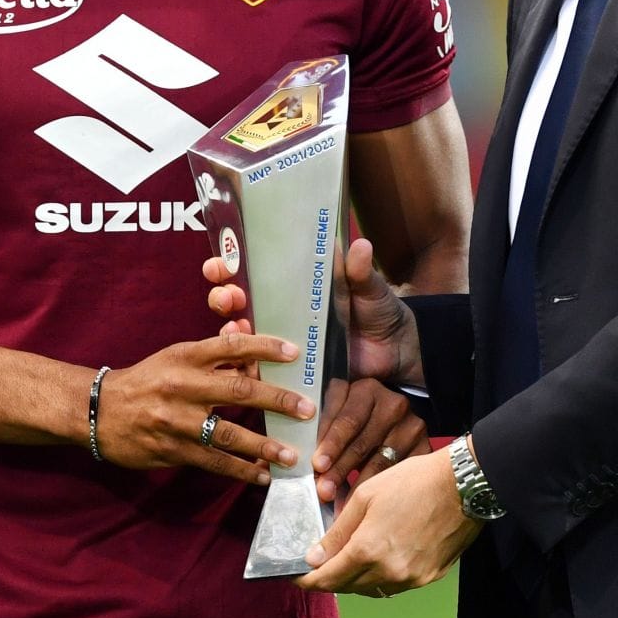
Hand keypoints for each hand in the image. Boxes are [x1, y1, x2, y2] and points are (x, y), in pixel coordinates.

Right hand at [94, 332, 314, 486]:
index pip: (231, 346)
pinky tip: (263, 476)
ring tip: (292, 455)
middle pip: (238, 390)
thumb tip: (255, 359)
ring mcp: (177, 421)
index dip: (264, 347)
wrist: (100, 412)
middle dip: (277, 400)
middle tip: (307, 409)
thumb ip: (213, 358)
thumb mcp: (175, 358)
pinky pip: (214, 462)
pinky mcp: (173, 451)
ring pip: (229, 434)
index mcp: (185, 357)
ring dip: (264, 446)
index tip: (295, 352)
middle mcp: (183, 386)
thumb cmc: (147, 381)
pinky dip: (241, 470)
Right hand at [205, 237, 422, 385]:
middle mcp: (281, 312)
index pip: (251, 271)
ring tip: (235, 327)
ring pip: (242, 337)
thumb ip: (359, 272)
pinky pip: (261, 370)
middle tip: (228, 296)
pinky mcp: (291, 370)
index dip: (228, 266)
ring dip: (231, 330)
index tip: (220, 265)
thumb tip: (360, 246)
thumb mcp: (368, 289)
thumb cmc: (378, 313)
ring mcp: (282, 342)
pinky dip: (248, 367)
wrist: (397, 353)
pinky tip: (246, 364)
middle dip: (223, 297)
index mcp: (293, 285)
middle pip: (237, 302)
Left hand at [295, 447, 482, 597]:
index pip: (327, 578)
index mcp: (368, 550)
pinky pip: (395, 584)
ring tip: (347, 559)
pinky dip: (380, 576)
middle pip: (348, 587)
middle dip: (330, 578)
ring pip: (372, 589)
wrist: (463, 486)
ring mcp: (411, 579)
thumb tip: (314, 557)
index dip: (307, 580)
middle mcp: (389, 572)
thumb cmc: (414, 482)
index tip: (295, 576)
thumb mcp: (366, 496)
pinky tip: (378, 557)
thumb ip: (338, 531)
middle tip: (319, 564)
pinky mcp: (429, 577)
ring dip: (355, 579)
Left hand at [311, 377, 428, 503]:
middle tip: (325, 491)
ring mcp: (412, 424)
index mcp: (367, 389)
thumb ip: (326, 430)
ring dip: (358, 485)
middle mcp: (393, 403)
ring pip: (381, 460)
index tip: (318, 466)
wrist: (393, 416)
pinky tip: (368, 503)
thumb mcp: (340, 413)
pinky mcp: (424, 445)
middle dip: (340, 469)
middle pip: (362, 442)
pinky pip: (399, 472)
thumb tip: (312, 468)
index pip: (347, 419)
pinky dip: (381, 490)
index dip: (331, 444)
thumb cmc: (356, 420)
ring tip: (341, 505)